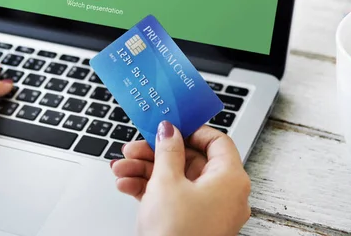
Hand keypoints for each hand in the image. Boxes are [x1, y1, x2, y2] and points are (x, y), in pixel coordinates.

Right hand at [111, 123, 250, 235]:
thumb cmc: (177, 235)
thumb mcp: (166, 183)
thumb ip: (167, 150)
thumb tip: (169, 130)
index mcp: (230, 178)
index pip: (217, 141)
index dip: (190, 130)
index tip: (168, 126)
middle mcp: (224, 194)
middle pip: (190, 160)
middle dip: (156, 153)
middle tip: (133, 148)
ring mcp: (209, 211)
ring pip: (177, 179)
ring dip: (145, 171)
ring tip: (120, 169)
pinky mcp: (192, 223)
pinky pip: (173, 198)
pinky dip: (150, 190)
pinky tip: (126, 185)